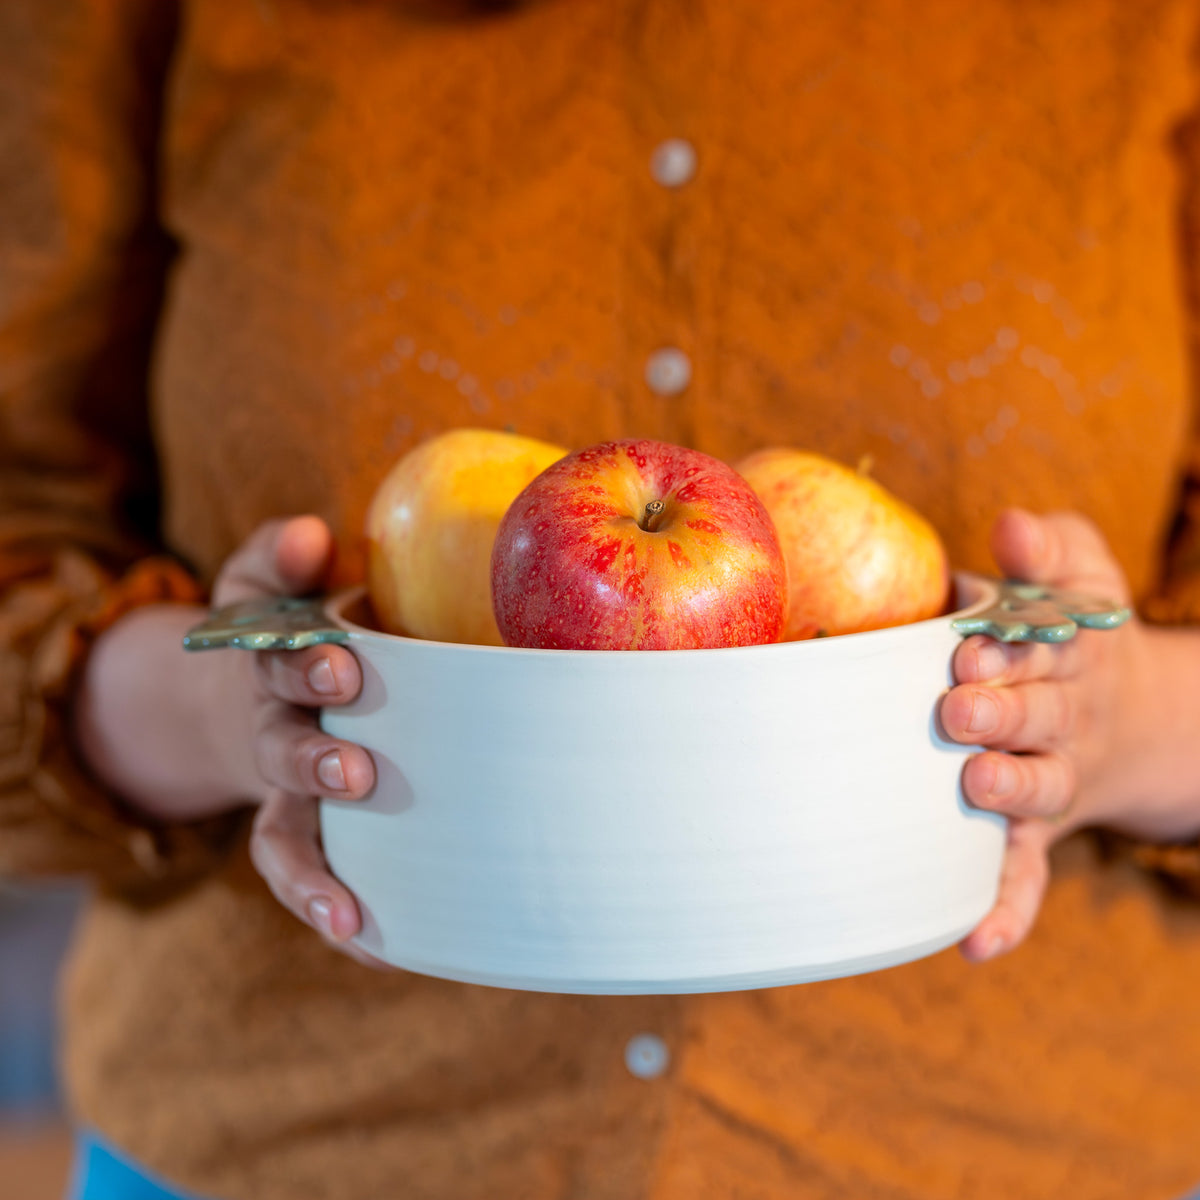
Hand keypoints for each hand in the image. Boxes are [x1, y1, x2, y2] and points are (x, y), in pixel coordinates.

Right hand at [74, 516, 381, 963]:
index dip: (306, 669)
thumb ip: (278, 557)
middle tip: (356, 772)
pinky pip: (309, 880)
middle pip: (283, 754)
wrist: (246, 695)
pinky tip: (381, 954)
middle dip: (314, 762)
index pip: (281, 667)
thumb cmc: (283, 630)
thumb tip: (308, 534)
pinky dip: (334, 917)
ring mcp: (286, 794)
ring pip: (285, 837)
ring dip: (313, 876)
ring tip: (347, 918)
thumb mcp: (263, 582)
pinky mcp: (304, 834)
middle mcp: (274, 736)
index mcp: (274, 670)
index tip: (346, 666)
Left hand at [937, 509, 1199, 961]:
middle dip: (999, 712)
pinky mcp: (1035, 828)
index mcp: (1063, 653)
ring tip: (974, 785)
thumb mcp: (1083, 573)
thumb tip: (1010, 524)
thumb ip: (1049, 547)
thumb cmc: (1075, 629)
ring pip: (1034, 790)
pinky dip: (1010, 909)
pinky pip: (1028, 875)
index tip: (968, 646)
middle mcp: (1060, 718)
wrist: (1134, 717)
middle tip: (958, 707)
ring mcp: (1051, 777)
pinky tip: (976, 943)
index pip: (1038, 646)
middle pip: (1035, 717)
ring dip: (1007, 788)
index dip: (1005, 647)